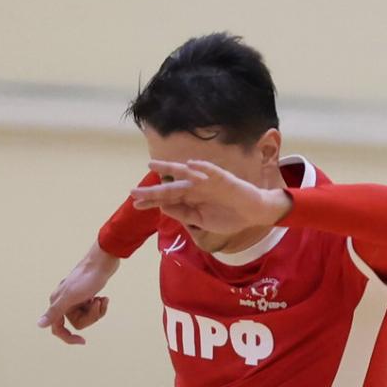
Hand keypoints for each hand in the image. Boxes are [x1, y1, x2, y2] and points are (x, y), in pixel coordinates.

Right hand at [38, 244, 119, 345]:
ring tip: (100, 299)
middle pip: (77, 323)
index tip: (83, 341)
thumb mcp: (70, 297)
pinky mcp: (86, 296)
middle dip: (90, 316)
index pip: (58, 329)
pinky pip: (93, 310)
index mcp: (57, 302)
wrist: (103, 262)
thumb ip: (54, 311)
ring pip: (87, 317)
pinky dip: (100, 305)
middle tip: (95, 303)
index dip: (69, 338)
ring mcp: (76, 299)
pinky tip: (102, 297)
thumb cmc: (87, 278)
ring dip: (97, 310)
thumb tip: (39, 325)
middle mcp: (64, 301)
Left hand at [131, 160, 290, 234]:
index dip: (152, 201)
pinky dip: (201, 167)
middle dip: (153, 190)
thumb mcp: (201, 220)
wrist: (252, 213)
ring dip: (170, 169)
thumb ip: (183, 213)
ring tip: (154, 165)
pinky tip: (188, 166)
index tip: (135, 204)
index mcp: (191, 198)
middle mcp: (195, 187)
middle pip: (171, 187)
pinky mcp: (223, 178)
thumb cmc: (228, 216)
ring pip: (186, 174)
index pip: (168, 198)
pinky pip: (211, 170)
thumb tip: (162, 207)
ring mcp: (208, 181)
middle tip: (134, 192)